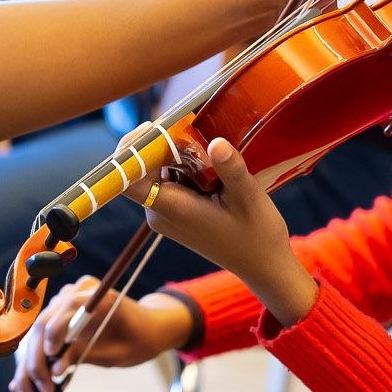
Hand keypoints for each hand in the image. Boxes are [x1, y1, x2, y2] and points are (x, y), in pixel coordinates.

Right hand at [8, 276, 188, 391]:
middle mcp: (74, 294)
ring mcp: (62, 305)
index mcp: (96, 294)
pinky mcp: (57, 319)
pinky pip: (40, 341)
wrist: (147, 327)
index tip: (50, 355)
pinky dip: (33, 365)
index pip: (67, 306)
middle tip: (42, 391)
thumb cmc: (138, 338)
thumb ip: (86, 354)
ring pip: (36, 337)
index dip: (55, 330)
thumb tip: (54, 370)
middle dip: (37, 361)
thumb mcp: (118, 352)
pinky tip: (24, 388)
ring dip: (29, 369)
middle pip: (43, 323)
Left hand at [139, 139, 317, 324]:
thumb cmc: (257, 235)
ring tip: (208, 153)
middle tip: (192, 129)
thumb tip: (216, 143)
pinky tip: (211, 166)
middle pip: (142, 169)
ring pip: (157, 172)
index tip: (153, 127)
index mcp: (172, 210)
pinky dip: (184, 166)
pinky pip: (169, 180)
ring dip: (176, 155)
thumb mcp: (249, 198)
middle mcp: (160, 212)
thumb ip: (230, 169)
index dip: (131, 151)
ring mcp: (166, 213)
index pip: (128, 180)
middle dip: (163, 145)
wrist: (263, 263)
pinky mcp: (175, 212)